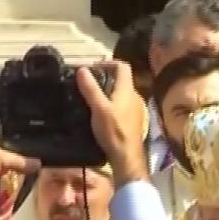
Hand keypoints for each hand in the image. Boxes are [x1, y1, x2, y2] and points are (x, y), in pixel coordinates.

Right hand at [77, 62, 148, 185]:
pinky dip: (111, 103)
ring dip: (107, 91)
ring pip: (121, 93)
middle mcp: (134, 96)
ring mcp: (135, 109)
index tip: (92, 68)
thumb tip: (82, 69)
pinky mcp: (133, 120)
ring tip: (90, 97)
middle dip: (104, 77)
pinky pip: (122, 105)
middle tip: (87, 83)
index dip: (108, 63)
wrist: (127, 156)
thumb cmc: (113, 131)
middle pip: (121, 79)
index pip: (122, 66)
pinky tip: (100, 113)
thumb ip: (91, 88)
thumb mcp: (98, 108)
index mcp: (127, 90)